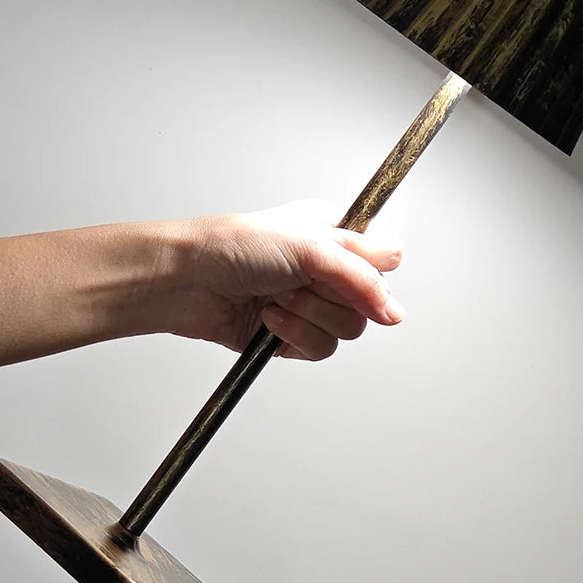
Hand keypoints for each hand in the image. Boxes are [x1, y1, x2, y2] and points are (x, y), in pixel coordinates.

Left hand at [156, 200, 404, 359]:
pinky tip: (267, 318)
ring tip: (277, 297)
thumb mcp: (309, 247)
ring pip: (346, 330)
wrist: (188, 281)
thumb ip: (360, 278)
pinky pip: (320, 349)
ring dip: (308, 315)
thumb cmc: (234, 246)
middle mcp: (326, 268)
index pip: (385, 258)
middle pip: (369, 301)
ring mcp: (310, 303)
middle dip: (330, 295)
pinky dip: (294, 335)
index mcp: (335, 233)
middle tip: (299, 280)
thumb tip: (394, 312)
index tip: (352, 275)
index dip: (375, 272)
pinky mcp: (292, 335)